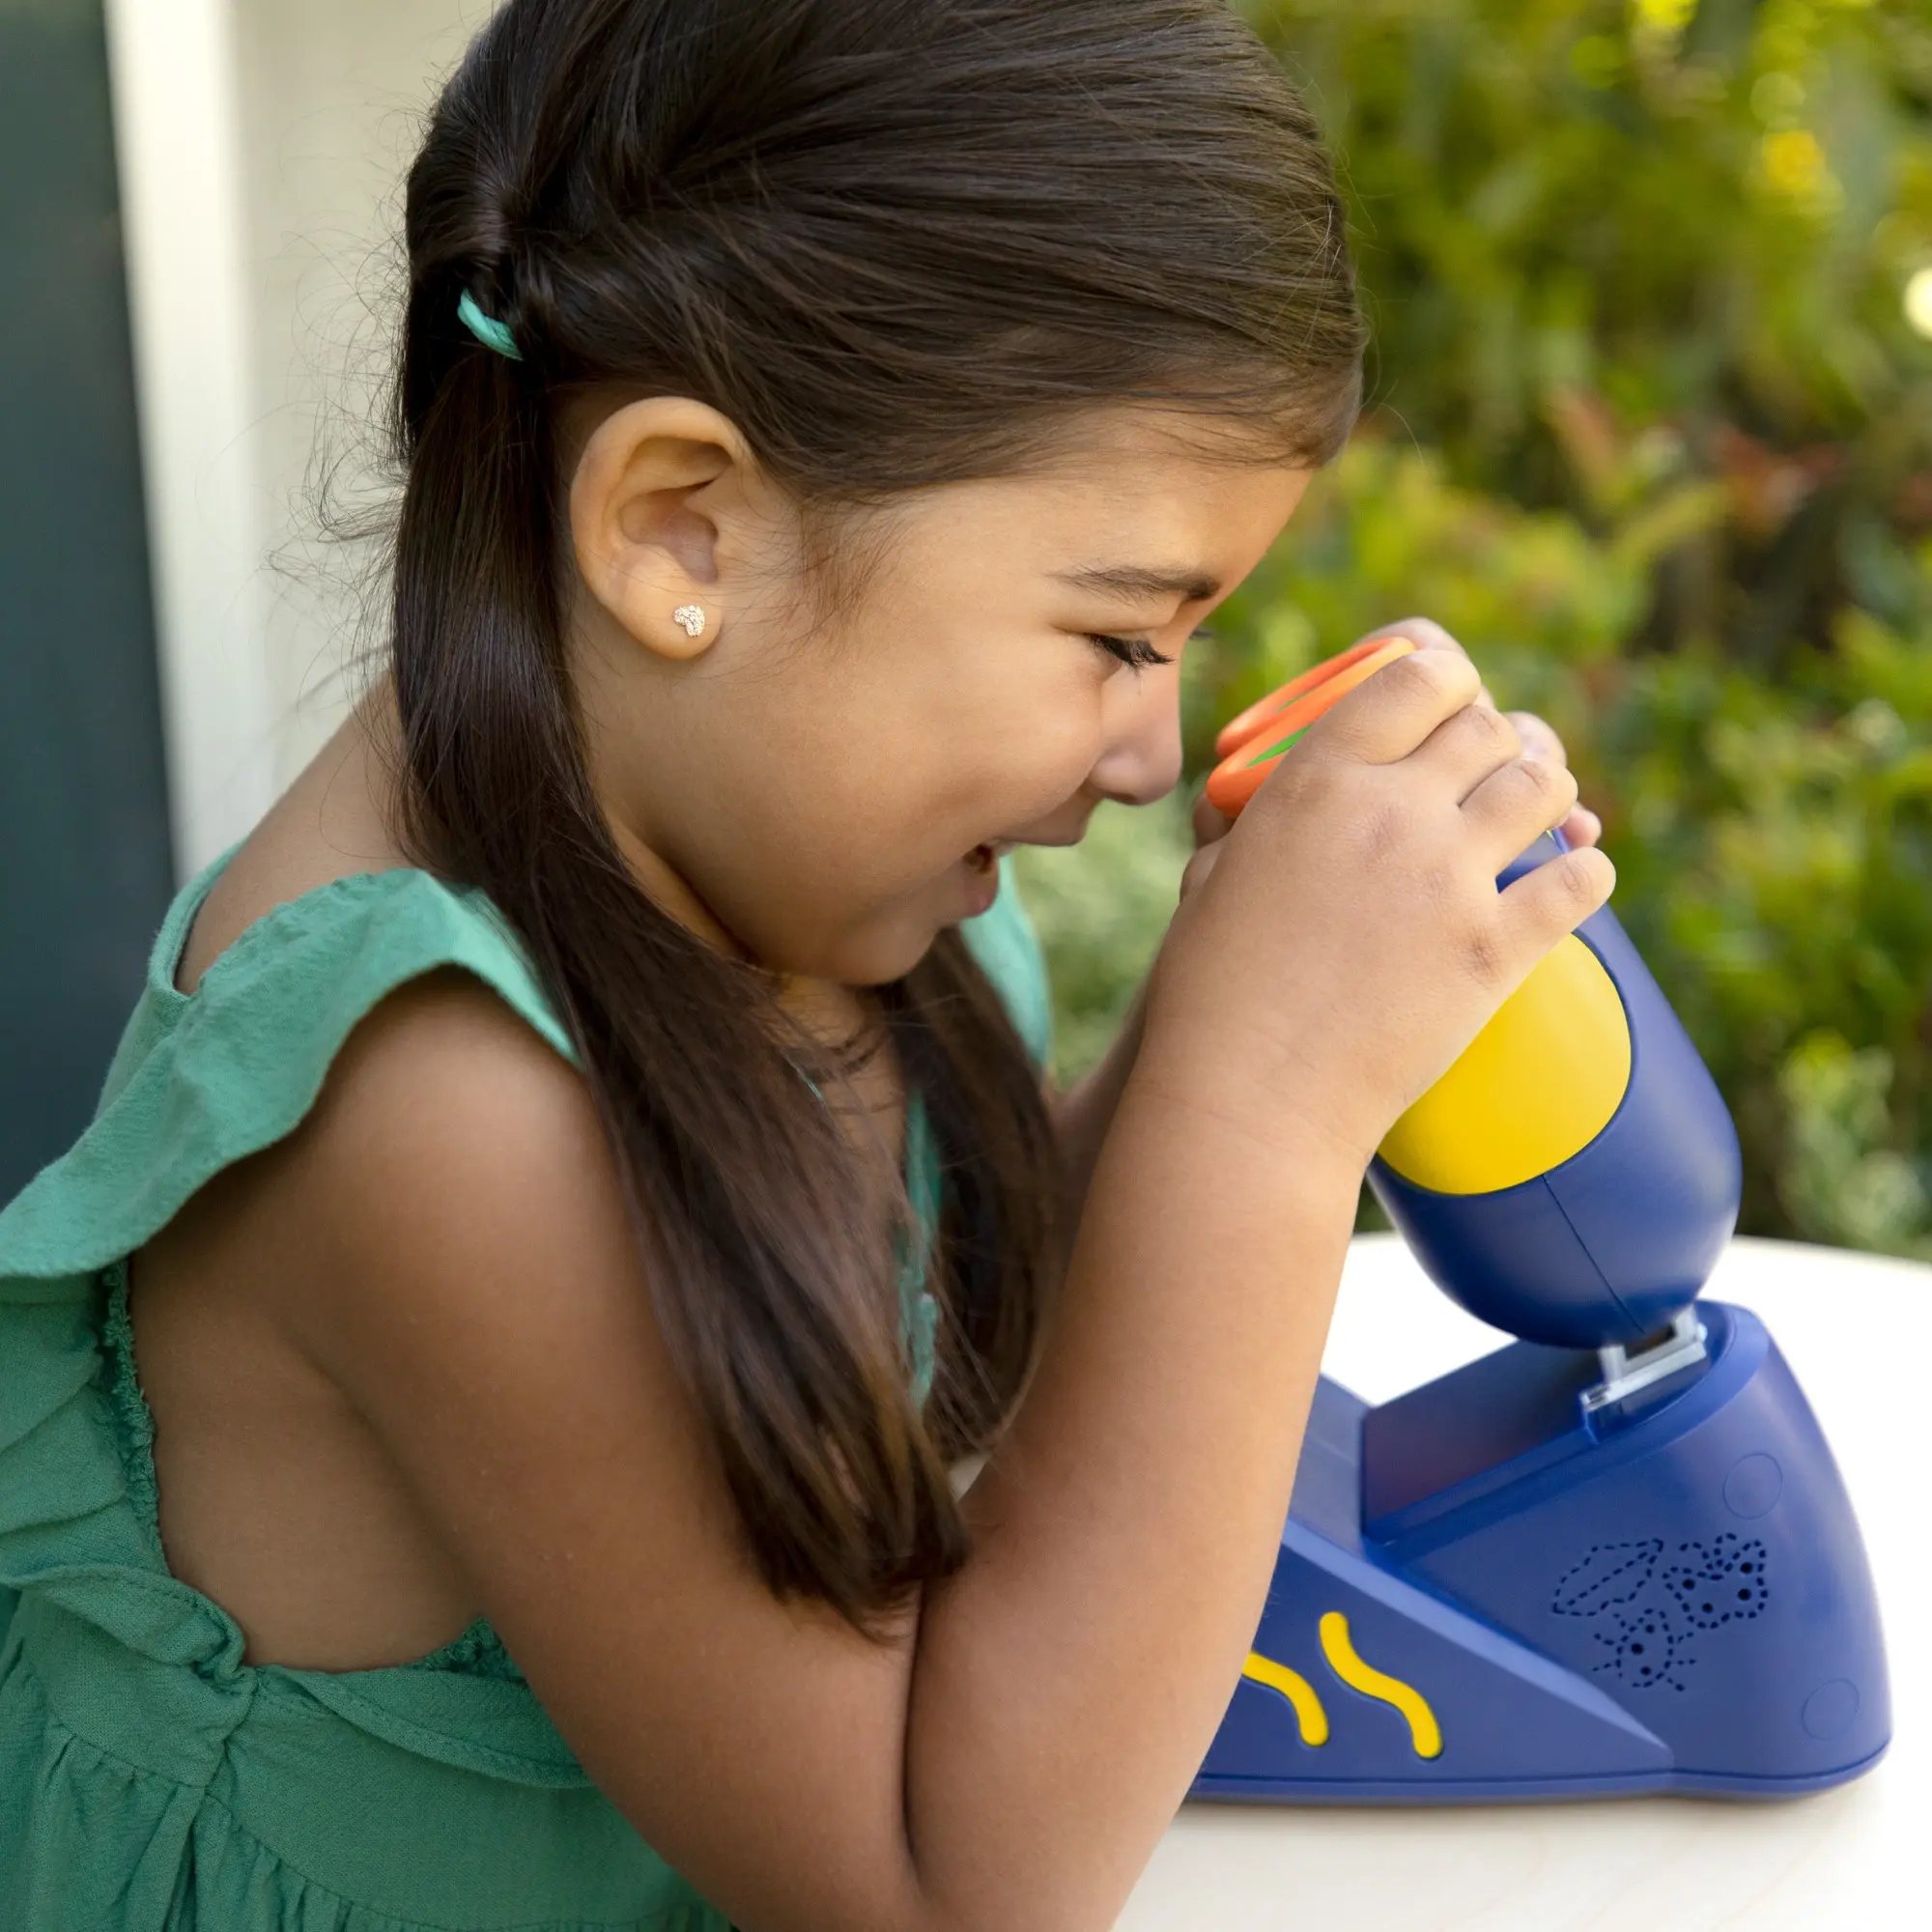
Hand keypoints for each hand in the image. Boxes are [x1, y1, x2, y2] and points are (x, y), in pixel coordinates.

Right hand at [1149, 641, 1615, 1168]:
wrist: (1247, 1097)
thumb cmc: (1210, 993)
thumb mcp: (1213, 876)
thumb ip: (1252, 822)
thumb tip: (1253, 804)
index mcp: (1315, 778)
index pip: (1420, 673)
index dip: (1451, 675)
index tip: (1455, 695)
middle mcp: (1390, 812)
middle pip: (1489, 727)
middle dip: (1502, 738)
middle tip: (1502, 761)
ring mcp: (1450, 879)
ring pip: (1545, 788)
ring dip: (1551, 791)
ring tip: (1545, 810)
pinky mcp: (1496, 950)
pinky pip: (1579, 878)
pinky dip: (1584, 868)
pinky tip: (1573, 873)